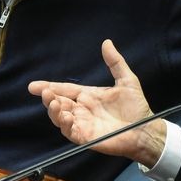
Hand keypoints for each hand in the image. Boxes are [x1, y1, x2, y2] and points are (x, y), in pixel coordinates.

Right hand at [27, 39, 166, 166]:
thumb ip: (115, 62)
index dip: (49, 87)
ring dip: (53, 111)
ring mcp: (83, 124)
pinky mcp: (86, 137)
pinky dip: (64, 125)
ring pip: (59, 117)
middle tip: (44, 93)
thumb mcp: (127, 80)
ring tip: (53, 103)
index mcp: (89, 96)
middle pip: (58, 103)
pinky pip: (69, 132)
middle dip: (48, 98)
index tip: (34, 85)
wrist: (146, 129)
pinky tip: (65, 117)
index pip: (65, 89)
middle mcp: (83, 110)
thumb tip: (107, 42)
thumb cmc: (137, 107)